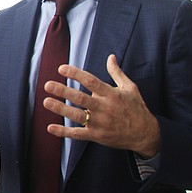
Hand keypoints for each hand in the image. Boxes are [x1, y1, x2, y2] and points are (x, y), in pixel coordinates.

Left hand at [43, 54, 160, 157]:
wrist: (146, 134)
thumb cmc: (136, 108)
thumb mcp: (130, 88)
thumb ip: (117, 72)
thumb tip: (111, 56)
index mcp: (111, 94)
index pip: (91, 81)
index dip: (76, 74)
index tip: (61, 68)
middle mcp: (104, 108)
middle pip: (81, 98)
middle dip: (63, 91)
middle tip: (48, 85)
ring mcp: (100, 123)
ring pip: (77, 115)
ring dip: (60, 109)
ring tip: (46, 101)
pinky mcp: (97, 135)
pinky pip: (78, 134)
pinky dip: (64, 132)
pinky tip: (50, 127)